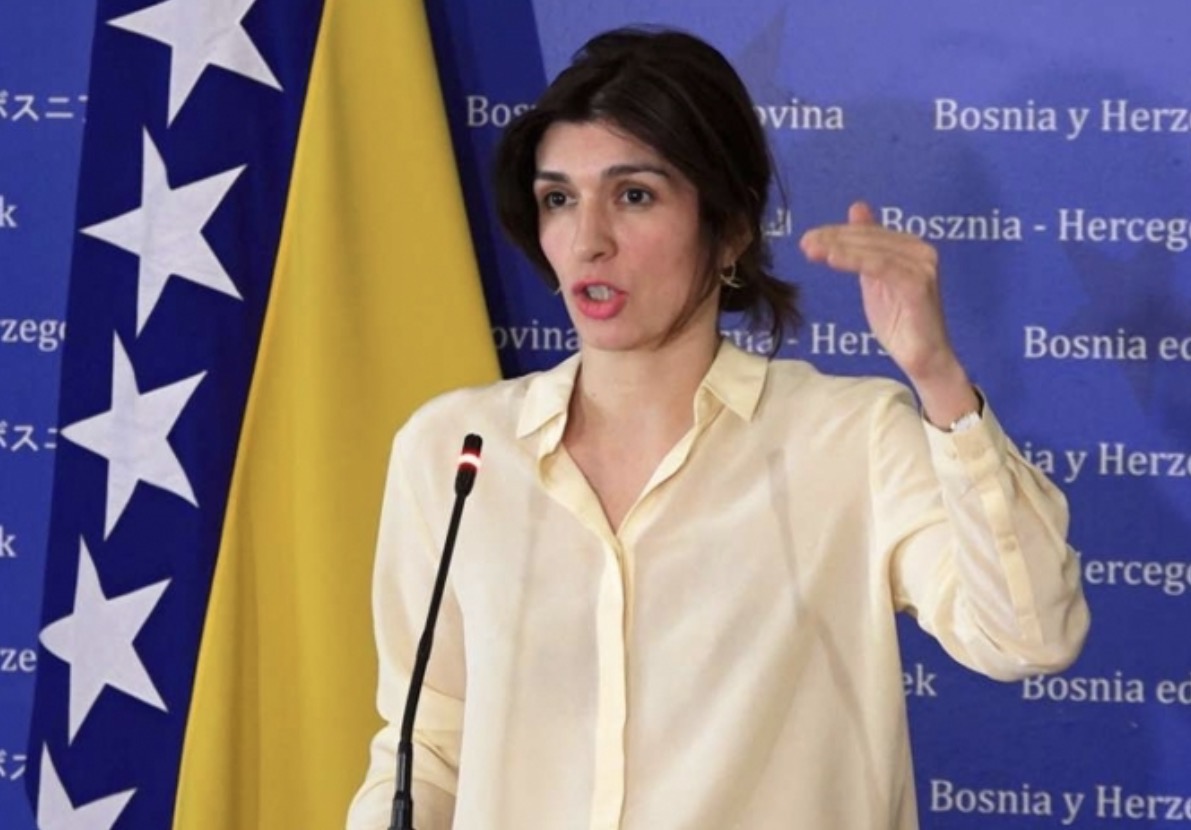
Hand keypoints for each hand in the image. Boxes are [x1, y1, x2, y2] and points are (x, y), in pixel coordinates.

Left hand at [800, 201, 978, 425]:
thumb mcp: (874, 279)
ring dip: (839, 248)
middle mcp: (921, 251)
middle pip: (869, 238)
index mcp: (910, 247)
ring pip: (873, 250)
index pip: (868, 233)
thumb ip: (865, 248)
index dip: (837, 232)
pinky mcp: (918, 285)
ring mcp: (922, 267)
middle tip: (805, 242)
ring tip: (812, 249)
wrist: (922, 358)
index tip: (809, 237)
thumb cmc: (899, 322)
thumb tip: (857, 207)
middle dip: (834, 238)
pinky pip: (881, 267)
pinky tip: (832, 259)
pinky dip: (855, 260)